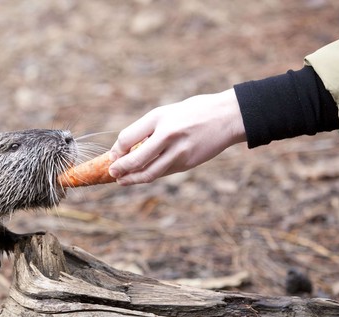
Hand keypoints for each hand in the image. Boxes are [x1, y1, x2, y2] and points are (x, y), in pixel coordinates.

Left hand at [108, 89, 246, 184]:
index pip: (127, 138)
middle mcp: (168, 135)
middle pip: (135, 160)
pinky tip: (140, 177)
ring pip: (149, 173)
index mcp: (159, 118)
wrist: (227, 117)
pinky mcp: (187, 163)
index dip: (116, 150)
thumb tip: (123, 148)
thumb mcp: (166, 113)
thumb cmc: (193, 113)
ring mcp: (179, 152)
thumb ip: (145, 129)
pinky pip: (162, 173)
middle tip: (111, 172)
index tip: (113, 154)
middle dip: (120, 169)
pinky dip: (148, 176)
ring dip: (132, 179)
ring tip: (121, 181)